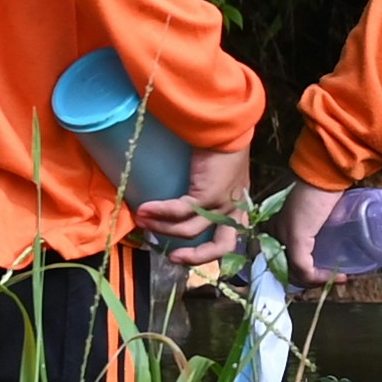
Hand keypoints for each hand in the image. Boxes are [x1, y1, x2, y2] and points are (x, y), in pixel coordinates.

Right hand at [142, 131, 256, 276]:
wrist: (225, 124)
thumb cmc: (220, 140)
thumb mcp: (220, 170)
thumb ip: (209, 184)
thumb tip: (181, 193)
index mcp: (239, 203)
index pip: (231, 236)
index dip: (210, 249)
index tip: (187, 249)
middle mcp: (235, 207)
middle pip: (222, 247)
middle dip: (196, 257)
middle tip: (173, 257)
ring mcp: (222, 204)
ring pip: (190, 231)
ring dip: (163, 229)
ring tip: (143, 222)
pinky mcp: (207, 195)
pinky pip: (179, 212)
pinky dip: (159, 213)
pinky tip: (144, 210)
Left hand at [279, 179, 356, 278]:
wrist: (324, 174)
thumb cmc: (321, 188)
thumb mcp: (313, 212)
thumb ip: (312, 226)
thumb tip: (328, 243)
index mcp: (273, 226)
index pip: (275, 260)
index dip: (295, 273)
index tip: (318, 276)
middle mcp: (272, 233)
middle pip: (283, 270)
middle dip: (306, 281)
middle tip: (328, 279)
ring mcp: (282, 237)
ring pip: (293, 273)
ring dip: (315, 282)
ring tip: (335, 278)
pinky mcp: (295, 239)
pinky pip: (304, 269)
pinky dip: (319, 277)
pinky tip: (335, 276)